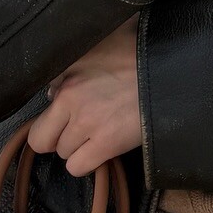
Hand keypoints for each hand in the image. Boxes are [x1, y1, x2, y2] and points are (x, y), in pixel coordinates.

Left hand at [29, 15, 141, 177]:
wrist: (172, 68)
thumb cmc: (139, 51)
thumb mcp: (100, 44)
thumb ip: (72, 65)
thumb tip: (53, 90)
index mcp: (67, 75)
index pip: (39, 110)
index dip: (52, 117)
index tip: (65, 118)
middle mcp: (70, 99)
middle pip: (41, 140)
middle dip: (56, 139)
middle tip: (74, 134)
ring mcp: (88, 123)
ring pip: (63, 153)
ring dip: (77, 149)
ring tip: (97, 137)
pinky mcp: (107, 143)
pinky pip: (78, 167)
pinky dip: (87, 163)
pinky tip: (100, 152)